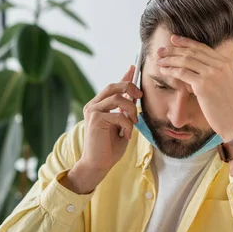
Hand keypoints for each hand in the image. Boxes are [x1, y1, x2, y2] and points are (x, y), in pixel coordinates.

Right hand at [63, 66, 141, 193]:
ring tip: (133, 123)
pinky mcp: (95, 119)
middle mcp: (93, 105)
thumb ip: (124, 111)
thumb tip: (133, 97)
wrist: (98, 164)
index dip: (124, 76)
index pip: (113, 86)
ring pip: (118, 99)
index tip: (133, 67)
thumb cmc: (110, 148)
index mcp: (99, 105)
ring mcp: (92, 111)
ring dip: (131, 111)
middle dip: (130, 87)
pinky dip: (127, 125)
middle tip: (140, 96)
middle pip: (114, 86)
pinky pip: (118, 115)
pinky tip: (126, 135)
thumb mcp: (121, 125)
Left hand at [155, 35, 232, 141]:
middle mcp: (220, 65)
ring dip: (169, 59)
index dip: (186, 42)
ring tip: (159, 60)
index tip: (174, 40)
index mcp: (227, 63)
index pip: (202, 48)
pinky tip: (163, 71)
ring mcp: (212, 74)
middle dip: (174, 49)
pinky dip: (171, 70)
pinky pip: (182, 73)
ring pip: (185, 61)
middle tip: (161, 50)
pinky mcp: (203, 85)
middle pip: (192, 52)